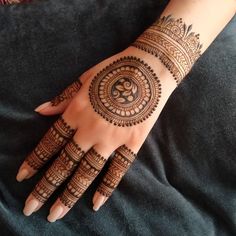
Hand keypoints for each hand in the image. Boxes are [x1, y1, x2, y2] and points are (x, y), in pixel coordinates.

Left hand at [16, 46, 175, 222]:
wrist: (149, 68)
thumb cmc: (114, 69)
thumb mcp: (84, 78)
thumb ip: (62, 98)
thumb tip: (40, 111)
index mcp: (77, 111)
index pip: (50, 142)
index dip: (34, 160)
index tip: (22, 177)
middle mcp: (91, 129)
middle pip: (65, 162)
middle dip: (46, 186)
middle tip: (30, 207)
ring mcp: (113, 139)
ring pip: (88, 171)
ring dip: (70, 193)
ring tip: (56, 214)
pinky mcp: (133, 143)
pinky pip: (118, 169)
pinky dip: (107, 187)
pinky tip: (96, 204)